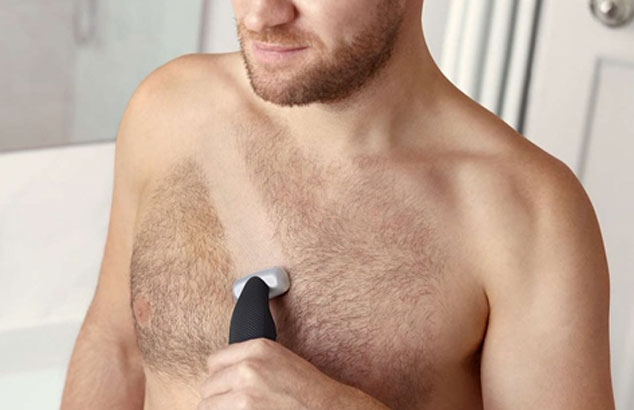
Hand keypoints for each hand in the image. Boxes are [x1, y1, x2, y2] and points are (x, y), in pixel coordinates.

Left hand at [198, 337, 389, 409]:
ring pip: (207, 406)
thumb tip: (222, 373)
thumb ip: (250, 360)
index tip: (227, 386)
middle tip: (236, 404)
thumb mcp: (279, 360)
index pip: (214, 361)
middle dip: (218, 396)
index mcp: (257, 348)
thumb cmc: (307, 390)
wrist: (327, 408)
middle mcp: (248, 368)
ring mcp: (245, 393)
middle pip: (208, 385)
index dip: (220, 376)